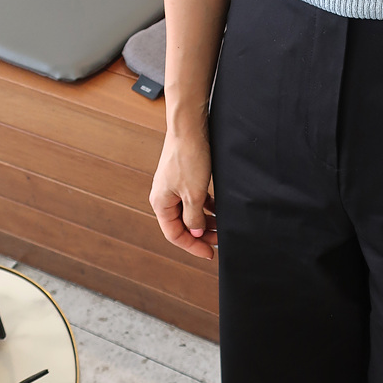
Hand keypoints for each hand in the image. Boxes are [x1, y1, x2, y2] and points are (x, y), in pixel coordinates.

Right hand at [149, 128, 217, 260]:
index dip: (193, 246)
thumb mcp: (194, 194)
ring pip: (190, 212)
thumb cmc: (188, 158)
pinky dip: (206, 206)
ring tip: (221, 226)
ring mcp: (173, 187)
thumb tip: (195, 233)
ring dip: (205, 221)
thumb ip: (194, 217)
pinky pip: (193, 199)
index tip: (210, 253)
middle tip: (219, 240)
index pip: (175, 234)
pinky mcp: (183, 177)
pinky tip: (218, 208)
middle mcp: (164, 197)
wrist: (189, 128)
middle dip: (201, 234)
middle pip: (182, 225)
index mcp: (160, 204)